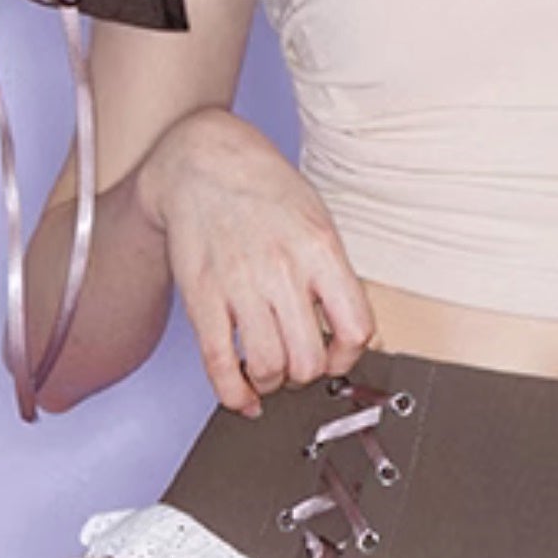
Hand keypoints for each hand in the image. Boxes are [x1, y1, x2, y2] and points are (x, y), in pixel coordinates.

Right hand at [135, 108, 376, 415]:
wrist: (202, 161)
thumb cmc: (264, 192)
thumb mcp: (317, 221)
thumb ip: (333, 275)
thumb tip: (346, 334)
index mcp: (320, 250)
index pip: (356, 329)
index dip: (349, 357)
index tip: (338, 357)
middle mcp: (282, 269)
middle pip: (310, 360)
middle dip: (306, 374)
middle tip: (298, 363)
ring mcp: (239, 285)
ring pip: (267, 368)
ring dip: (271, 382)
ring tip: (269, 370)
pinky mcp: (201, 296)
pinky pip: (218, 363)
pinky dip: (232, 393)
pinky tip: (241, 396)